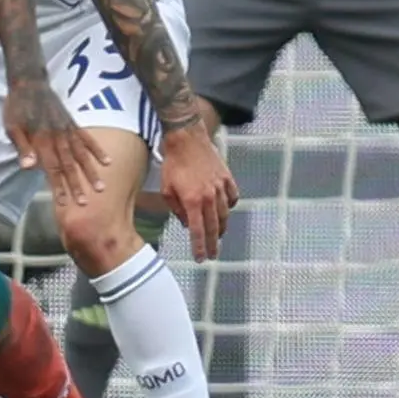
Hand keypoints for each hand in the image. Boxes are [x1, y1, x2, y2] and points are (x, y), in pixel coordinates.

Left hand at [5, 75, 108, 206]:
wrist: (28, 82)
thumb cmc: (16, 107)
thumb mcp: (12, 127)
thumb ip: (22, 148)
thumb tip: (29, 168)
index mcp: (41, 140)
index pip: (51, 167)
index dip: (59, 185)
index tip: (66, 202)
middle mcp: (57, 136)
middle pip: (68, 164)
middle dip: (77, 184)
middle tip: (86, 202)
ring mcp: (67, 129)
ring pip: (81, 154)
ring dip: (90, 171)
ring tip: (101, 187)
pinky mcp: (73, 123)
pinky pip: (87, 138)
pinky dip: (97, 150)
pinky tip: (107, 161)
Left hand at [158, 123, 236, 262]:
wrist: (186, 138)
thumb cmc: (172, 163)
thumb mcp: (166, 189)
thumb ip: (176, 209)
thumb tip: (187, 223)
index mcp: (192, 201)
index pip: (197, 231)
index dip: (200, 247)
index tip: (202, 259)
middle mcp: (209, 197)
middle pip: (214, 227)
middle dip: (213, 244)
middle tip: (213, 254)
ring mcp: (221, 187)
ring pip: (225, 214)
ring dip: (221, 227)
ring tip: (217, 235)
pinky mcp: (227, 178)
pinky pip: (232, 198)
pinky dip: (230, 206)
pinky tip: (225, 210)